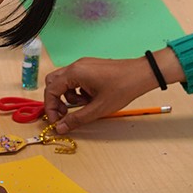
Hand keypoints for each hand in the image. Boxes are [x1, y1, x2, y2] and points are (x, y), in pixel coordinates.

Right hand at [44, 48, 181, 130]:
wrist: (142, 74)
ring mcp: (84, 65)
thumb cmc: (122, 87)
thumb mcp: (98, 108)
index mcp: (75, 73)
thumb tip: (61, 127)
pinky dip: (79, 91)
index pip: (51, 90)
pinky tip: (92, 98)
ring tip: (85, 105)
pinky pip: (77, 80)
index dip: (51, 107)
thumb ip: (76, 119)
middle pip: (54, 82)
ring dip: (70, 96)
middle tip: (65, 113)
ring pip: (66, 82)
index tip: (56, 121)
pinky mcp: (91, 67)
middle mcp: (77, 66)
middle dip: (56, 100)